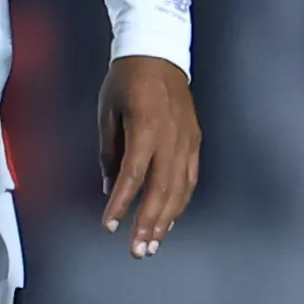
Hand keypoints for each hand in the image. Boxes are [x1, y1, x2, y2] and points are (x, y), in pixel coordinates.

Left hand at [98, 56, 198, 258]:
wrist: (159, 52)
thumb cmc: (126, 80)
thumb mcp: (107, 111)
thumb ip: (109, 150)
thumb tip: (108, 187)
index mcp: (145, 127)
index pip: (133, 175)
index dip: (122, 203)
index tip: (110, 227)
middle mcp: (170, 138)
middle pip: (161, 189)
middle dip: (149, 223)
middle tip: (139, 251)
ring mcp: (187, 140)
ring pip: (180, 188)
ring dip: (167, 219)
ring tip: (154, 244)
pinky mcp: (195, 141)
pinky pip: (190, 178)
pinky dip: (180, 202)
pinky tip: (170, 219)